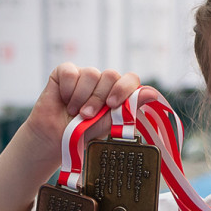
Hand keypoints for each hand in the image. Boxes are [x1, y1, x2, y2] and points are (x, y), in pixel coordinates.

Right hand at [24, 63, 161, 157]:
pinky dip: (67, 89)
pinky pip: (70, 71)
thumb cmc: (85, 131)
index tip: (112, 105)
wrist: (58, 138)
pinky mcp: (65, 72)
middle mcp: (103, 81)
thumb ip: (129, 108)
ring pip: (91, 73)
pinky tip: (64, 100)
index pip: (130, 78)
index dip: (123, 88)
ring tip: (75, 112)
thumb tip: (152, 94)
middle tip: (88, 115)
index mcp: (118, 92)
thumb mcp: (110, 123)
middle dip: (99, 98)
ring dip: (82, 97)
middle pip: (111, 75)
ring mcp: (85, 75)